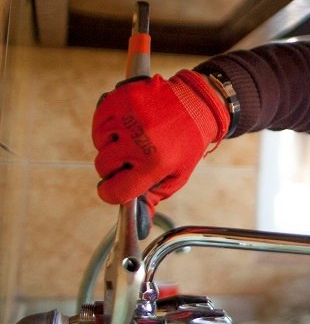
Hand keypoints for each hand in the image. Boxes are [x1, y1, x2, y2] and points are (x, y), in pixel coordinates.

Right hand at [92, 70, 229, 211]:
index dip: (112, 193)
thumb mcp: (177, 175)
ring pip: (99, 144)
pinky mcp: (119, 99)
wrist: (197, 104)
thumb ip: (153, 197)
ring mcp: (128, 117)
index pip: (114, 191)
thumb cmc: (187, 143)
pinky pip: (99, 122)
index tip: (115, 188)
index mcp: (155, 163)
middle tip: (133, 158)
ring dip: (112, 145)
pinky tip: (127, 125)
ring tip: (135, 138)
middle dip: (115, 167)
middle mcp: (139, 141)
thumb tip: (139, 224)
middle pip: (103, 167)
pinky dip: (108, 126)